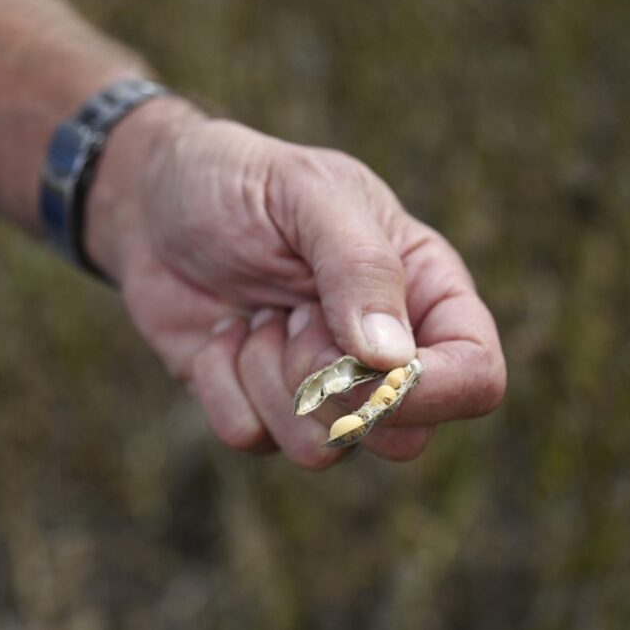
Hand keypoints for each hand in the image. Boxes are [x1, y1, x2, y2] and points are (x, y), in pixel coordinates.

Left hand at [86, 98, 505, 468]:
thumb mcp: (305, 193)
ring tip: (256, 312)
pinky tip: (222, 332)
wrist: (153, 202)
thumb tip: (392, 359)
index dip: (436, 391)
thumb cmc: (240, 181)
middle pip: (401, 434)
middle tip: (292, 309)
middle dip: (333, 382)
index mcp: (422, 289)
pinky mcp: (260, 407)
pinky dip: (222, 381)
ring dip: (269, 376)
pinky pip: (250, 437)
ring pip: (320, 448)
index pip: (476, 373)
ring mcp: (322, 388)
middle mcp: (383, 352)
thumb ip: (359, 265)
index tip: (373, 369)